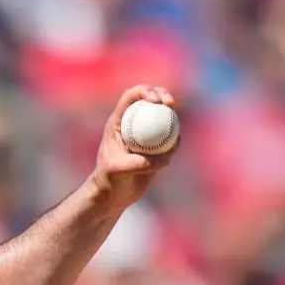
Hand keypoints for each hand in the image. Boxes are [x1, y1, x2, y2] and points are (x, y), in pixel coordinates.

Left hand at [88, 85, 177, 209]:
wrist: (114, 194)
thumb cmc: (109, 179)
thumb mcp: (118, 170)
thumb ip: (138, 163)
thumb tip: (163, 158)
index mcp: (118, 121)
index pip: (130, 97)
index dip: (144, 91)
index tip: (155, 100)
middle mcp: (133, 124)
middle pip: (151, 100)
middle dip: (163, 94)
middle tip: (170, 103)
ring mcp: (146, 135)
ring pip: (164, 117)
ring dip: (173, 117)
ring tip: (175, 128)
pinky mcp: (157, 147)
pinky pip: (171, 139)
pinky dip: (175, 140)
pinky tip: (175, 146)